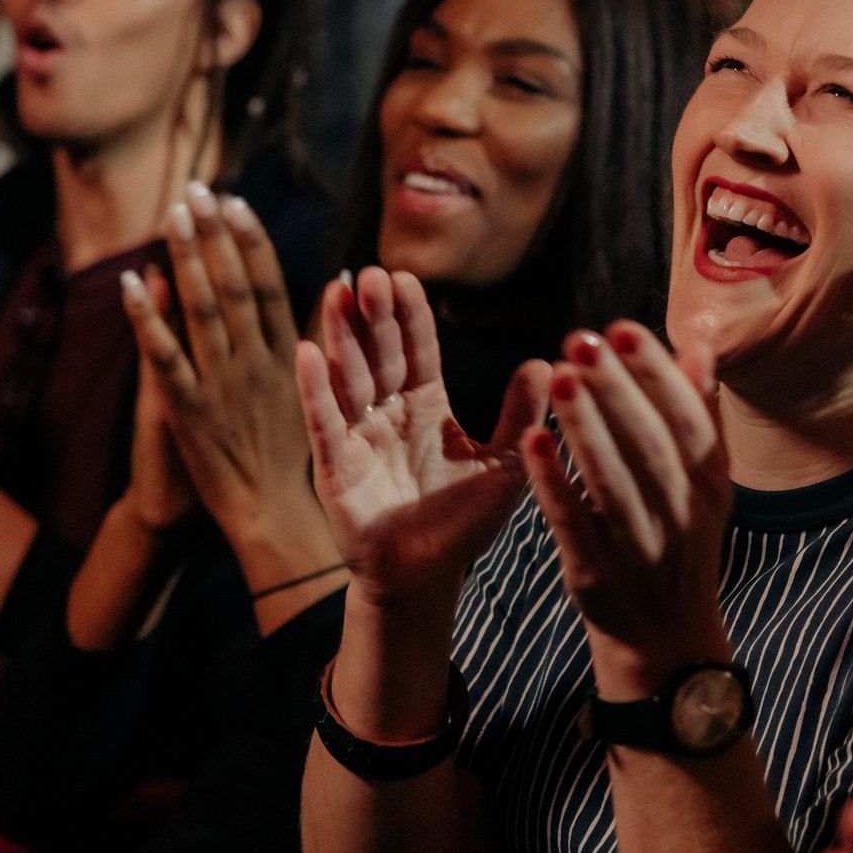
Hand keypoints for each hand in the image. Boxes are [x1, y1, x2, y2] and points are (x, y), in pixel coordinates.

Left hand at [120, 187, 311, 546]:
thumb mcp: (325, 389)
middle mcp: (257, 363)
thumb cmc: (301, 455)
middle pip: (233, 287)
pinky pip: (164, 358)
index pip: (270, 286)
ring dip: (186, 258)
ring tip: (172, 215)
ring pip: (202, 310)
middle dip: (214, 235)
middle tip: (196, 191)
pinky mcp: (189, 412)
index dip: (251, 241)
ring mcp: (223, 386)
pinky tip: (131, 281)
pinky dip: (147, 318)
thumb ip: (325, 332)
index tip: (237, 202)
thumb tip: (341, 279)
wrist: (272, 515)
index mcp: (290, 357)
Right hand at [297, 268, 548, 621]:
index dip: (410, 316)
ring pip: (348, 377)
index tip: (404, 277)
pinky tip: (308, 353)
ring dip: (340, 337)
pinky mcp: (335, 469)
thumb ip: (521, 415)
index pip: (418, 350)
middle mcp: (388, 413)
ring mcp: (358, 437)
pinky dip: (315, 391)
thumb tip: (544, 363)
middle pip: (379, 353)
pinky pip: (324, 424)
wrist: (426, 578)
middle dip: (373, 315)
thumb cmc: (464, 521)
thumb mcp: (505, 464)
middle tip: (369, 273)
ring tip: (337, 293)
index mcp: (427, 406)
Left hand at [523, 323, 732, 693]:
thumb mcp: (704, 487)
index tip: (622, 329)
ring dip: (585, 427)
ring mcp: (640, 550)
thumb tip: (699, 345)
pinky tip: (532, 439)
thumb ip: (700, 416)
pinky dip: (553, 482)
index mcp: (711, 488)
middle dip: (616, 389)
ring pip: (612, 482)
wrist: (665, 641)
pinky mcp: (596, 576)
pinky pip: (573, 523)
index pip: (687, 421)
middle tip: (582, 339)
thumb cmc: (680, 544)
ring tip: (560, 376)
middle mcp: (682, 517)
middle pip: (649, 445)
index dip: (657, 375)